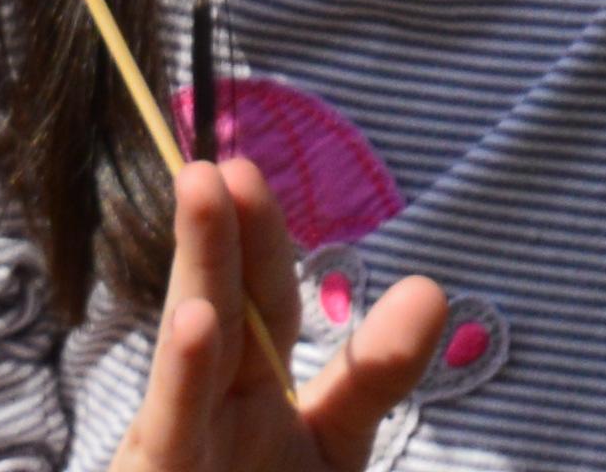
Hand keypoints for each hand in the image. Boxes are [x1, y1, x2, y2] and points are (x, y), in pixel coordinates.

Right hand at [112, 155, 438, 471]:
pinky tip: (195, 322)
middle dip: (221, 236)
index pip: (259, 299)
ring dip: (197, 270)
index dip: (259, 238)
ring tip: (200, 188)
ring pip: (192, 349)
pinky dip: (183, 375)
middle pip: (221, 307)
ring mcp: (177, 444)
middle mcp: (207, 406)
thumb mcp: (332, 445)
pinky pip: (173, 426)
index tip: (244, 171)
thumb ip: (374, 375)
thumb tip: (433, 288)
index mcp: (248, 387)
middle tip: (220, 162)